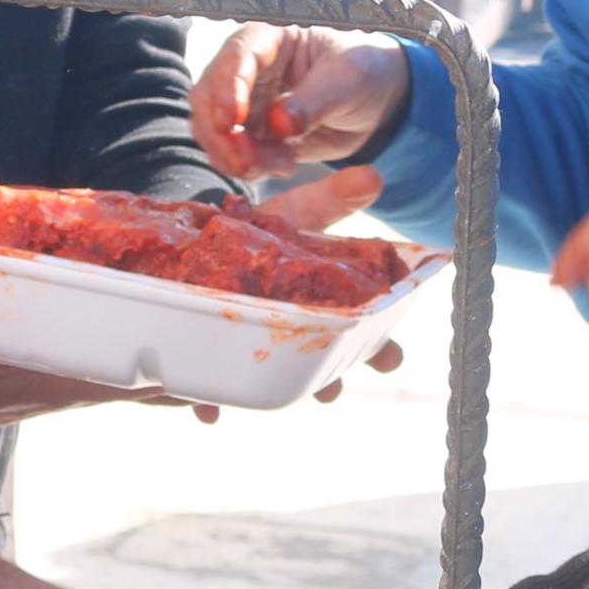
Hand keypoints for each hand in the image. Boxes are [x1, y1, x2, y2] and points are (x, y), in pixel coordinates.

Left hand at [180, 165, 405, 422]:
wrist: (196, 237)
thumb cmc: (258, 232)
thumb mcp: (295, 213)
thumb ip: (331, 200)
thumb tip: (373, 176)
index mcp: (320, 306)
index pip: (357, 329)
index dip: (378, 345)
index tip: (391, 358)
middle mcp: (288, 333)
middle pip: (314, 363)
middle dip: (327, 380)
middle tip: (333, 390)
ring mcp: (246, 348)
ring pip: (263, 379)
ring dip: (269, 393)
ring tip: (276, 402)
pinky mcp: (202, 354)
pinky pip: (202, 384)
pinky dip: (203, 398)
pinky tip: (207, 412)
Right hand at [194, 26, 411, 178]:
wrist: (378, 99)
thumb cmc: (364, 70)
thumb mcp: (349, 80)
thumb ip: (314, 101)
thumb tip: (279, 124)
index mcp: (269, 37)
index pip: (236, 57)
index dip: (227, 88)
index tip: (231, 121)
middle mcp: (247, 68)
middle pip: (208, 97)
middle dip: (221, 132)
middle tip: (246, 161)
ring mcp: (245, 102)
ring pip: (214, 130)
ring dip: (234, 154)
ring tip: (279, 165)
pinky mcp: (251, 133)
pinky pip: (234, 153)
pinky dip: (251, 166)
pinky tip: (284, 165)